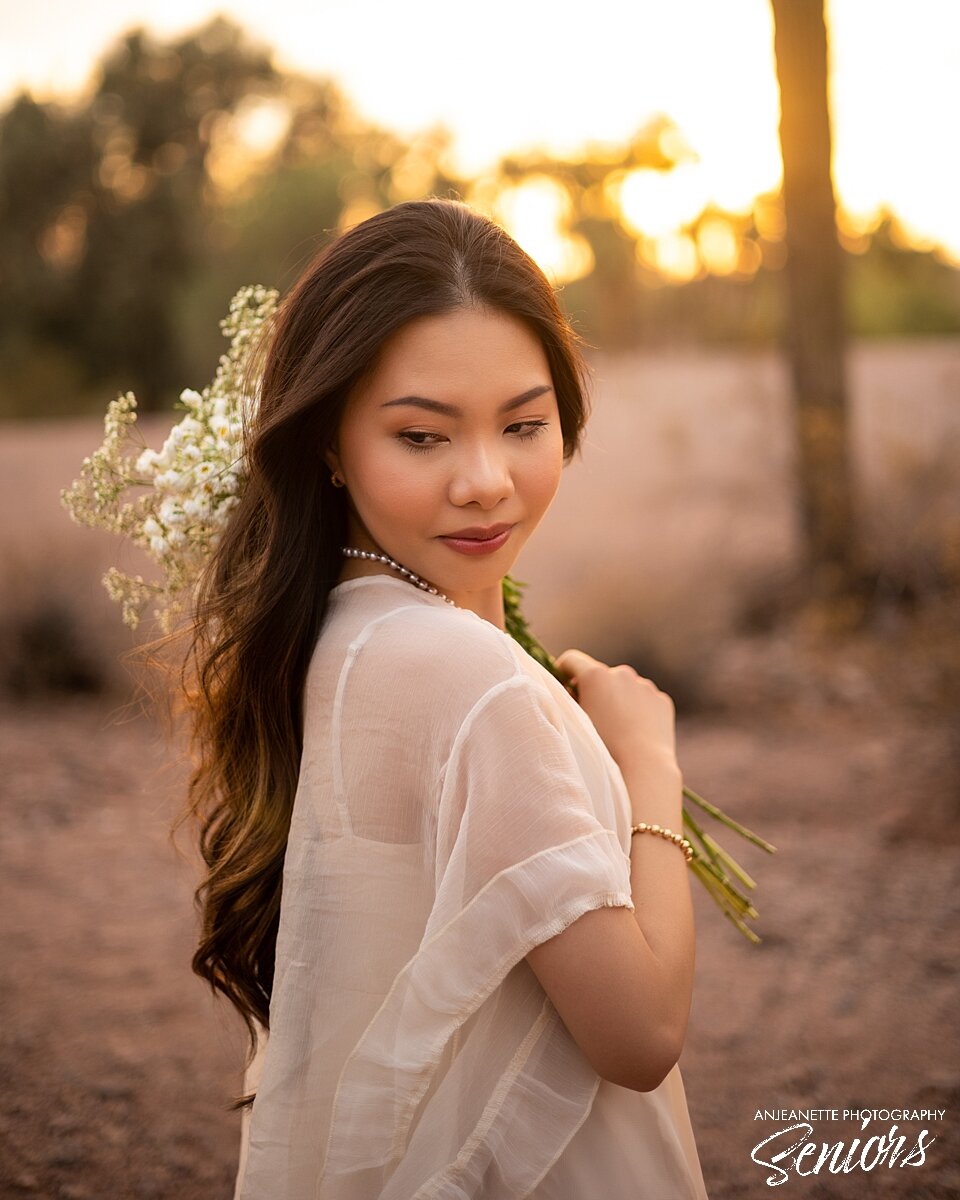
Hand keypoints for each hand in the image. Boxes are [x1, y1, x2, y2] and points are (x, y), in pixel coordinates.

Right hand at [554, 648, 679, 779]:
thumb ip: (569, 699)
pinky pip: (645, 700)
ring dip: (618, 699)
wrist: (644, 766)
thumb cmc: (603, 747)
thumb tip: (572, 690)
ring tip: (617, 730)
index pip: (572, 660)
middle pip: (601, 674)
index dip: (563, 671)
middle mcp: (622, 673)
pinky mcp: (662, 700)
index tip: (563, 685)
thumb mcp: (576, 722)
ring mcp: (645, 685)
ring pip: (625, 687)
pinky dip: (639, 710)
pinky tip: (636, 733)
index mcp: (596, 675)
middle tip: (592, 716)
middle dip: (595, 690)